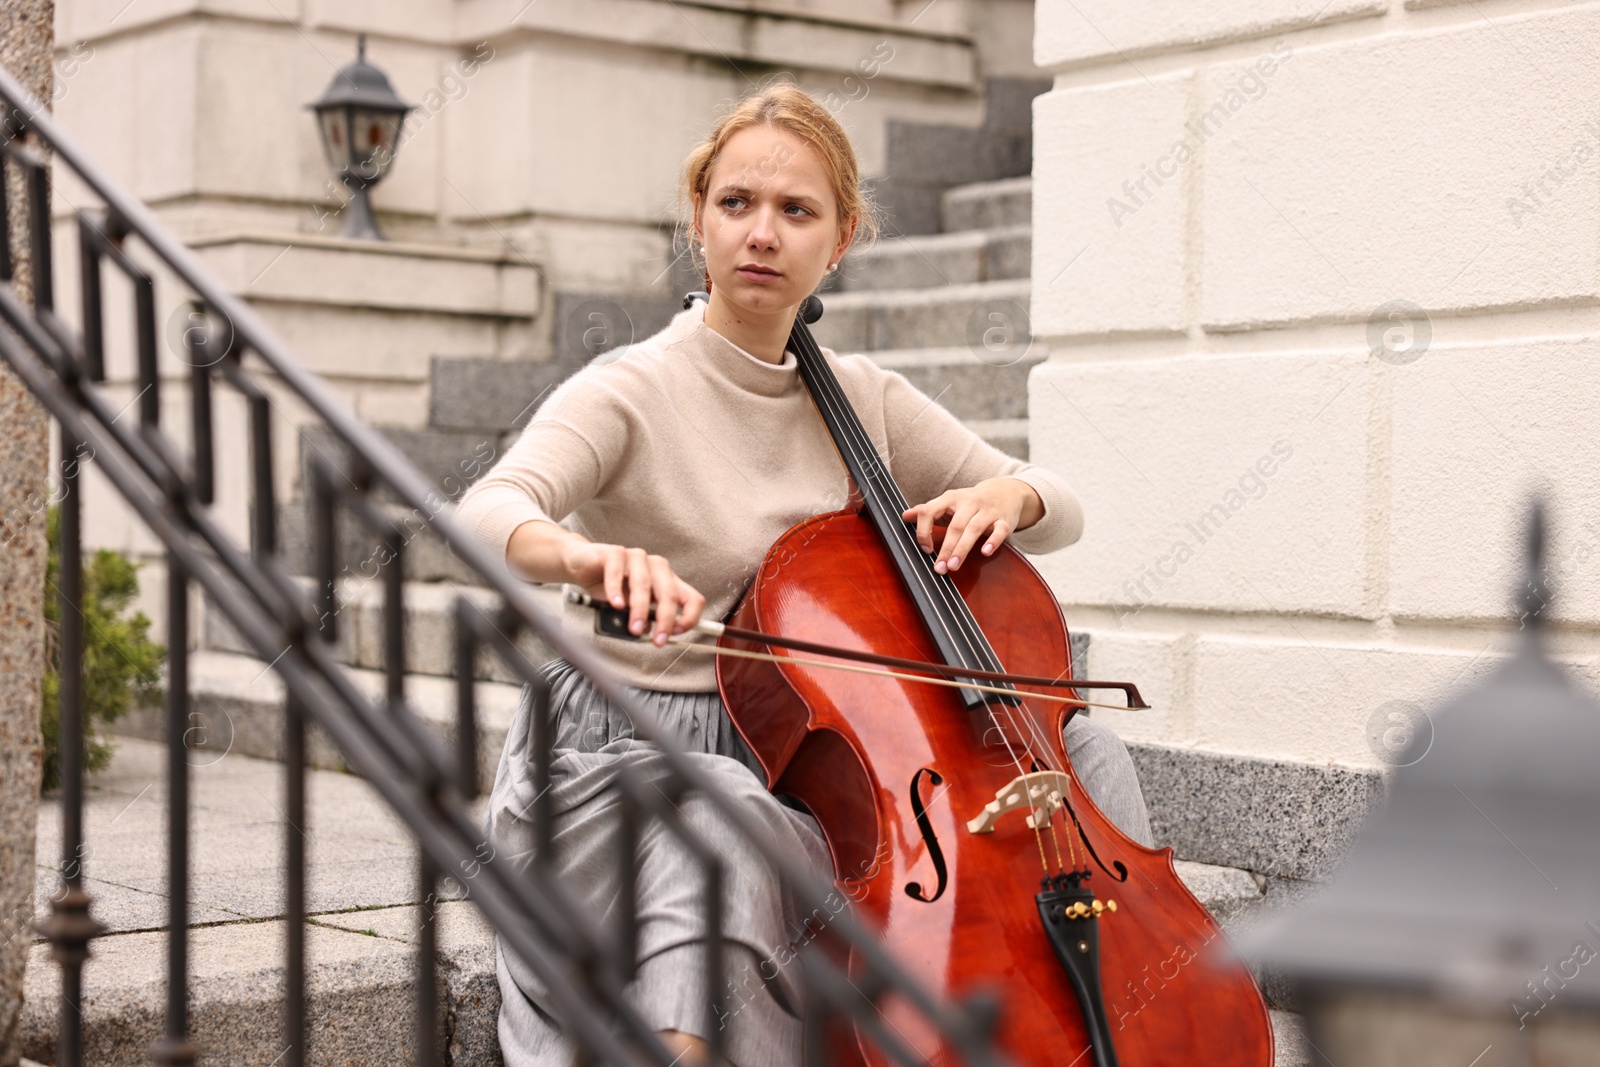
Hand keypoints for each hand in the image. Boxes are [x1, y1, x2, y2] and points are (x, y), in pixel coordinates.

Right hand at [561, 540, 706, 646]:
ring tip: (634, 628)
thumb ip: (644, 619)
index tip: (676, 634)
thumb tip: (650, 633)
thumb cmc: (609, 587)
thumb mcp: (630, 608)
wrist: (581, 565)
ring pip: (645, 583)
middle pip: (670, 592)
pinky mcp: (615, 553)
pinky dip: (616, 590)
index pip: (692, 598)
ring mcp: (637, 557)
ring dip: (640, 609)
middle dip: (666, 619)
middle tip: (657, 640)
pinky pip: (617, 572)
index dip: (689, 617)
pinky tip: (616, 604)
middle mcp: (657, 567)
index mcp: (667, 581)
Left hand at [902, 477, 1042, 573]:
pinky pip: (999, 530)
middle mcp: (969, 502)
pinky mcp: (1004, 520)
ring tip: (953, 566)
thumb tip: (905, 516)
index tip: (925, 549)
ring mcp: (987, 511)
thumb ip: (928, 510)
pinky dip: (992, 541)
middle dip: (946, 548)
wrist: (1006, 492)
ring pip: (974, 529)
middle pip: (955, 526)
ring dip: (962, 549)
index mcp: (951, 498)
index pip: (931, 511)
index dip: (924, 531)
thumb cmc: (971, 502)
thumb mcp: (949, 502)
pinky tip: (984, 552)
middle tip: (939, 568)